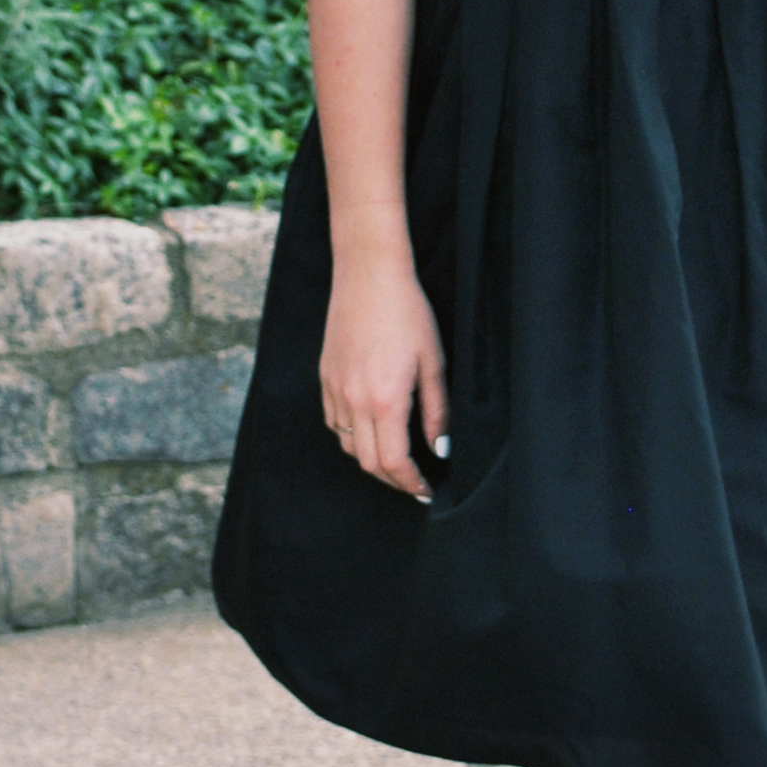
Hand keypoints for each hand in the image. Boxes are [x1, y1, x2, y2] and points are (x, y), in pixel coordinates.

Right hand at [320, 254, 449, 499]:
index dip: (410, 483)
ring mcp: (336, 390)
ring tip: (396, 457)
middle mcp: (354, 401)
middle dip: (393, 479)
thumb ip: (437, 411)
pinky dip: (353, 436)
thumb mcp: (432, 362)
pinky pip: (335, 422)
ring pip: (349, 445)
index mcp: (385, 400)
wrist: (368, 276)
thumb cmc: (407, 313)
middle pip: (368, 463)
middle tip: (414, 482)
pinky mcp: (326, 378)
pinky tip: (372, 428)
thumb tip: (440, 448)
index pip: (393, 462)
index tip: (425, 490)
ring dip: (372, 459)